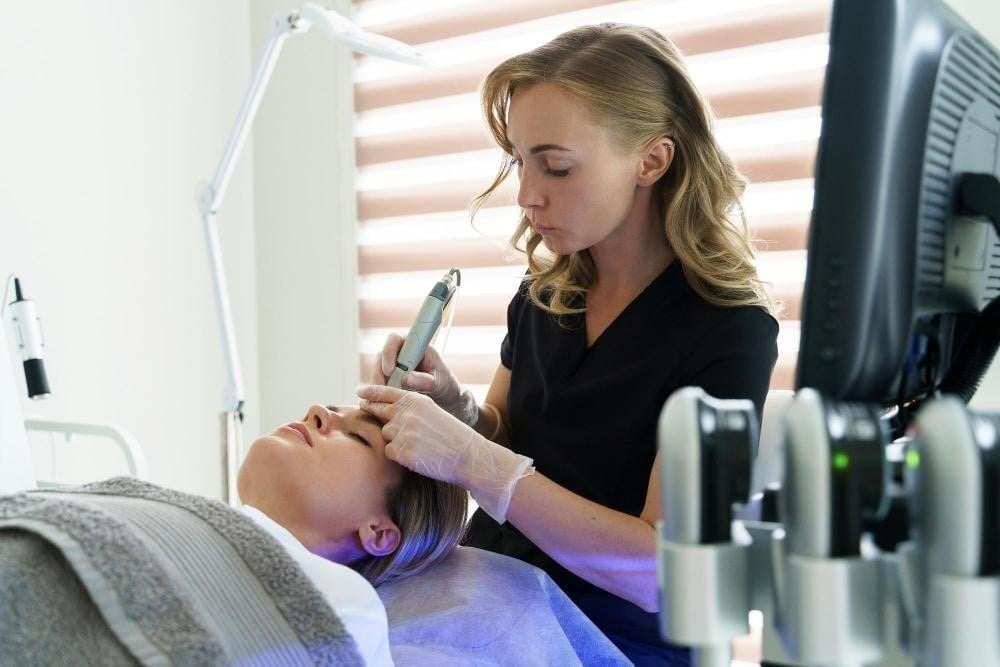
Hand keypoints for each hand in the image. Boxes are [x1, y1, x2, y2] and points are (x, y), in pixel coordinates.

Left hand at [357, 384, 533, 523]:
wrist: (467, 455)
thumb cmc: (451, 435)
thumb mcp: (432, 411)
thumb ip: (410, 408)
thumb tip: (387, 410)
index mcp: (416, 401)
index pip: (387, 392)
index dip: (371, 392)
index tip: (360, 391)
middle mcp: (407, 413)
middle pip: (379, 411)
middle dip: (372, 410)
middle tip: (363, 406)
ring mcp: (403, 432)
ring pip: (385, 434)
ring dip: (395, 440)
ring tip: (418, 444)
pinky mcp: (403, 451)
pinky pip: (390, 452)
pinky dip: (399, 456)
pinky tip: (416, 456)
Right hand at [371, 333, 477, 426]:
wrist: (444, 396)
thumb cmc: (444, 384)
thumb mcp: (440, 383)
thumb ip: (426, 381)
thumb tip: (407, 378)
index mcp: (414, 345)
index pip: (395, 339)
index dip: (389, 352)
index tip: (390, 371)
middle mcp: (401, 352)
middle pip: (381, 356)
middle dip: (379, 374)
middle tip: (382, 391)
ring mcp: (393, 364)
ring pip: (377, 371)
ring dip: (378, 385)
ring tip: (383, 400)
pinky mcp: (388, 378)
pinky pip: (378, 383)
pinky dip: (379, 393)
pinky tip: (383, 404)